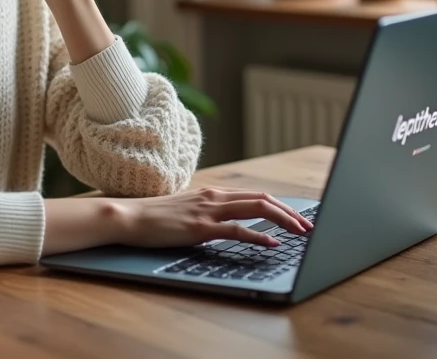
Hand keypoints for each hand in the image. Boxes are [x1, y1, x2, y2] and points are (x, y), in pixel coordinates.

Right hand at [114, 187, 313, 248]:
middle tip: (308, 226)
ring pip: (256, 209)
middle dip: (290, 212)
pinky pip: (237, 230)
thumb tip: (225, 220)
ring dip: (283, 220)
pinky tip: (272, 243)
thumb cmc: (155, 216)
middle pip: (263, 199)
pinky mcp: (200, 228)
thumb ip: (207, 211)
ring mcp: (208, 211)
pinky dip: (259, 236)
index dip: (280, 206)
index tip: (297, 218)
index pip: (255, 195)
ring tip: (300, 232)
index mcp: (213, 193)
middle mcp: (214, 197)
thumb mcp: (187, 209)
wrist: (129, 216)